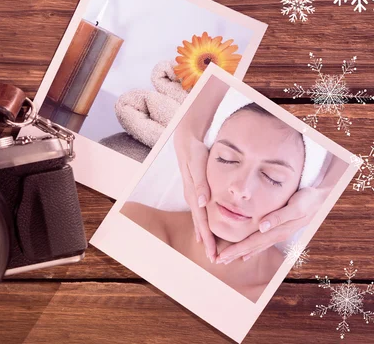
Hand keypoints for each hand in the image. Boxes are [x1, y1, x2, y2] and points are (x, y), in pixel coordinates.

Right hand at [173, 133, 216, 262]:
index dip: (208, 238)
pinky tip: (202, 232)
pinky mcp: (195, 193)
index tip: (212, 253)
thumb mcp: (198, 165)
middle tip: (214, 260)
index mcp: (195, 194)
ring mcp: (193, 196)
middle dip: (207, 242)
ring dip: (204, 236)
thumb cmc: (195, 152)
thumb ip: (200, 184)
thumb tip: (202, 203)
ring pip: (199, 221)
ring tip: (209, 250)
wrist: (187, 141)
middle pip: (200, 225)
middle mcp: (193, 198)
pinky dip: (201, 225)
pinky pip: (198, 214)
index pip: (202, 221)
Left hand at [215, 186, 326, 263]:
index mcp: (277, 230)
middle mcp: (276, 234)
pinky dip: (252, 249)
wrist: (321, 198)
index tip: (221, 257)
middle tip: (218, 261)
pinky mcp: (279, 230)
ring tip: (227, 258)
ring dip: (241, 253)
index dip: (235, 250)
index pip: (251, 242)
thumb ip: (278, 217)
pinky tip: (245, 254)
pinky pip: (262, 242)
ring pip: (256, 246)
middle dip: (234, 254)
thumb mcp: (295, 206)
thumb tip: (261, 227)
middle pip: (251, 247)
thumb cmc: (307, 199)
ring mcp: (278, 233)